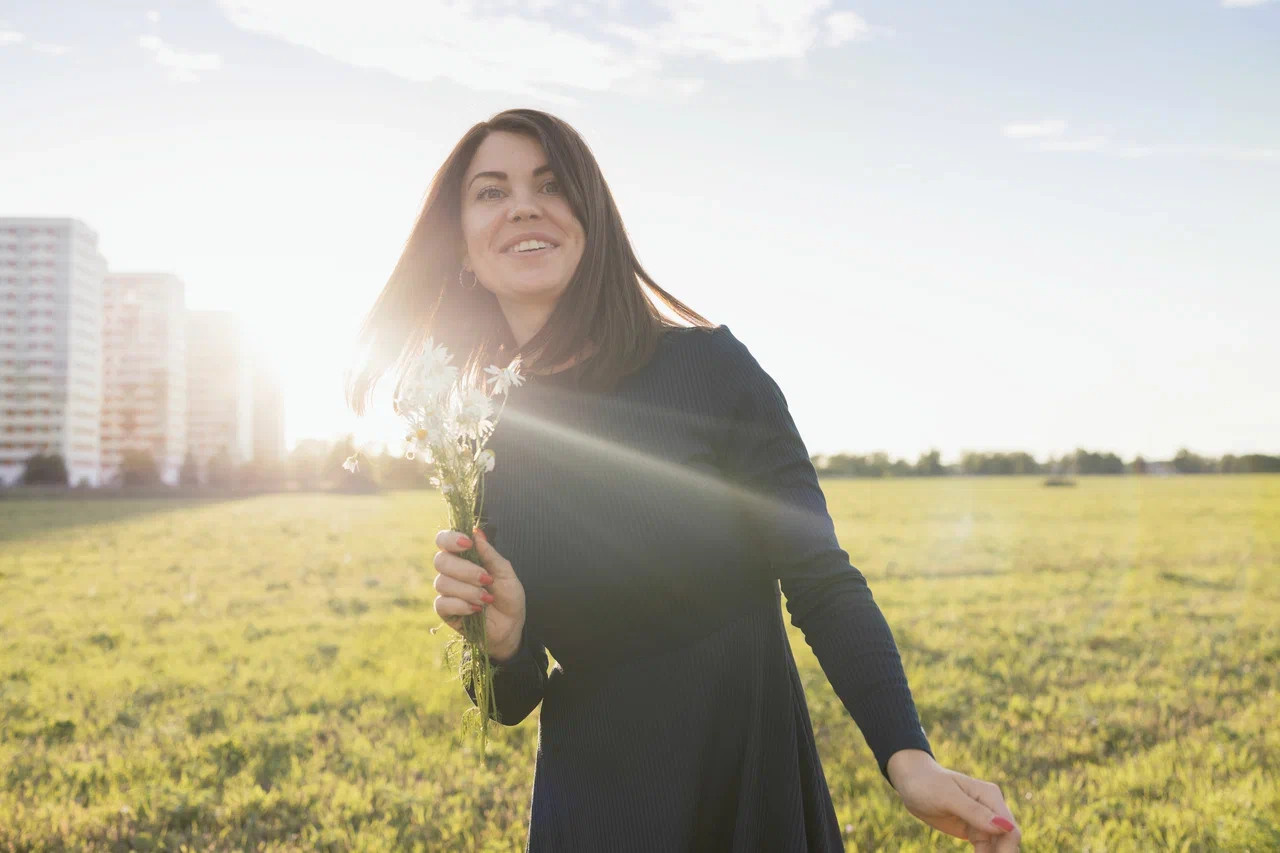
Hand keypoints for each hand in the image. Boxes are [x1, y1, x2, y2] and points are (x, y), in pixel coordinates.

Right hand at [432, 526, 525, 660]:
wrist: (511, 626)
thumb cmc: (508, 597)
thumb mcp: (506, 573)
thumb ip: (490, 554)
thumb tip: (477, 532)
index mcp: (464, 557)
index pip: (444, 540)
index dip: (451, 539)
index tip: (468, 544)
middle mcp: (452, 572)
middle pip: (441, 561)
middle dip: (466, 570)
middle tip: (486, 579)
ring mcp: (446, 591)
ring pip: (442, 583)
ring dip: (468, 591)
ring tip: (487, 599)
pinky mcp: (445, 611)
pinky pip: (442, 603)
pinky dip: (461, 605)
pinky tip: (476, 610)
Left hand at [886, 750, 1021, 851]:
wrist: (911, 782)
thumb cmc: (927, 783)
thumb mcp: (948, 797)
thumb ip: (974, 811)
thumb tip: (1004, 826)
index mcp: (990, 796)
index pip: (1009, 828)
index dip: (1008, 850)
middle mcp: (991, 808)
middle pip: (1007, 840)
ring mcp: (983, 820)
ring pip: (998, 846)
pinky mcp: (973, 830)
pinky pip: (985, 849)